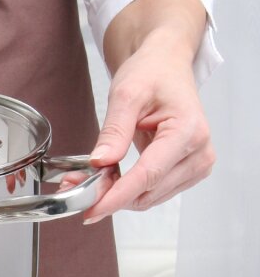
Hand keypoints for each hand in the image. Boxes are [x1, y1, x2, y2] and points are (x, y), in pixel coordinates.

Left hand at [84, 30, 214, 222]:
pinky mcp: (188, 172)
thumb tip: (100, 162)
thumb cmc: (152, 73)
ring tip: (91, 177)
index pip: (148, 175)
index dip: (117, 196)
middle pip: (148, 191)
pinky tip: (110, 178)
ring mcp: (197, 165)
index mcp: (188, 131)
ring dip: (117, 195)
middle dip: (109, 194)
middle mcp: (199, 152)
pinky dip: (128, 191)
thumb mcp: (126, 94)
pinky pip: (153, 192)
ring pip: (148, 198)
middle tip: (76, 184)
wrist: (166, 67)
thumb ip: (114, 131)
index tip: (92, 209)